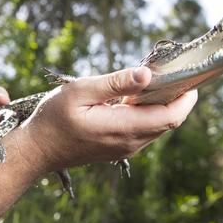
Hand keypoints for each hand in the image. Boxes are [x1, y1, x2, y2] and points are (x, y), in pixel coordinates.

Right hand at [19, 66, 197, 172]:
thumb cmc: (52, 119)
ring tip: (145, 83)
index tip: (184, 75)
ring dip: (159, 104)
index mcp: (122, 128)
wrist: (37, 150)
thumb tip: (146, 74)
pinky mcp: (118, 149)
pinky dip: (146, 113)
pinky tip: (130, 99)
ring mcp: (125, 148)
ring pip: (157, 126)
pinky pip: (144, 130)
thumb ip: (114, 83)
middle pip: (168, 120)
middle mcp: (129, 143)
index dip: (185, 96)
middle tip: (163, 72)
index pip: (171, 116)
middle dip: (174, 96)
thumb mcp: (79, 92)